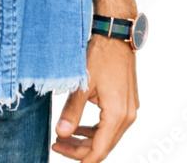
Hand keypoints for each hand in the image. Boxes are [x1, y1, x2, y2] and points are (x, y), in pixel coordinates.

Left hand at [52, 35, 139, 161]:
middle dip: (80, 150)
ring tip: (64, 138)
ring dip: (86, 140)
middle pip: (103, 146)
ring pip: (107, 136)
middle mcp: (127, 116)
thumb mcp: (82, 84)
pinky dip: (95, 129)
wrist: (115, 36)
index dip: (79, 157)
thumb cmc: (100, 56)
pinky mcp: (126, 103)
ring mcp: (129, 110)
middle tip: (57, 145)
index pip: (99, 150)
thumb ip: (71, 112)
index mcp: (117, 115)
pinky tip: (79, 128)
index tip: (59, 152)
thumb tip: (61, 133)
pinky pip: (111, 125)